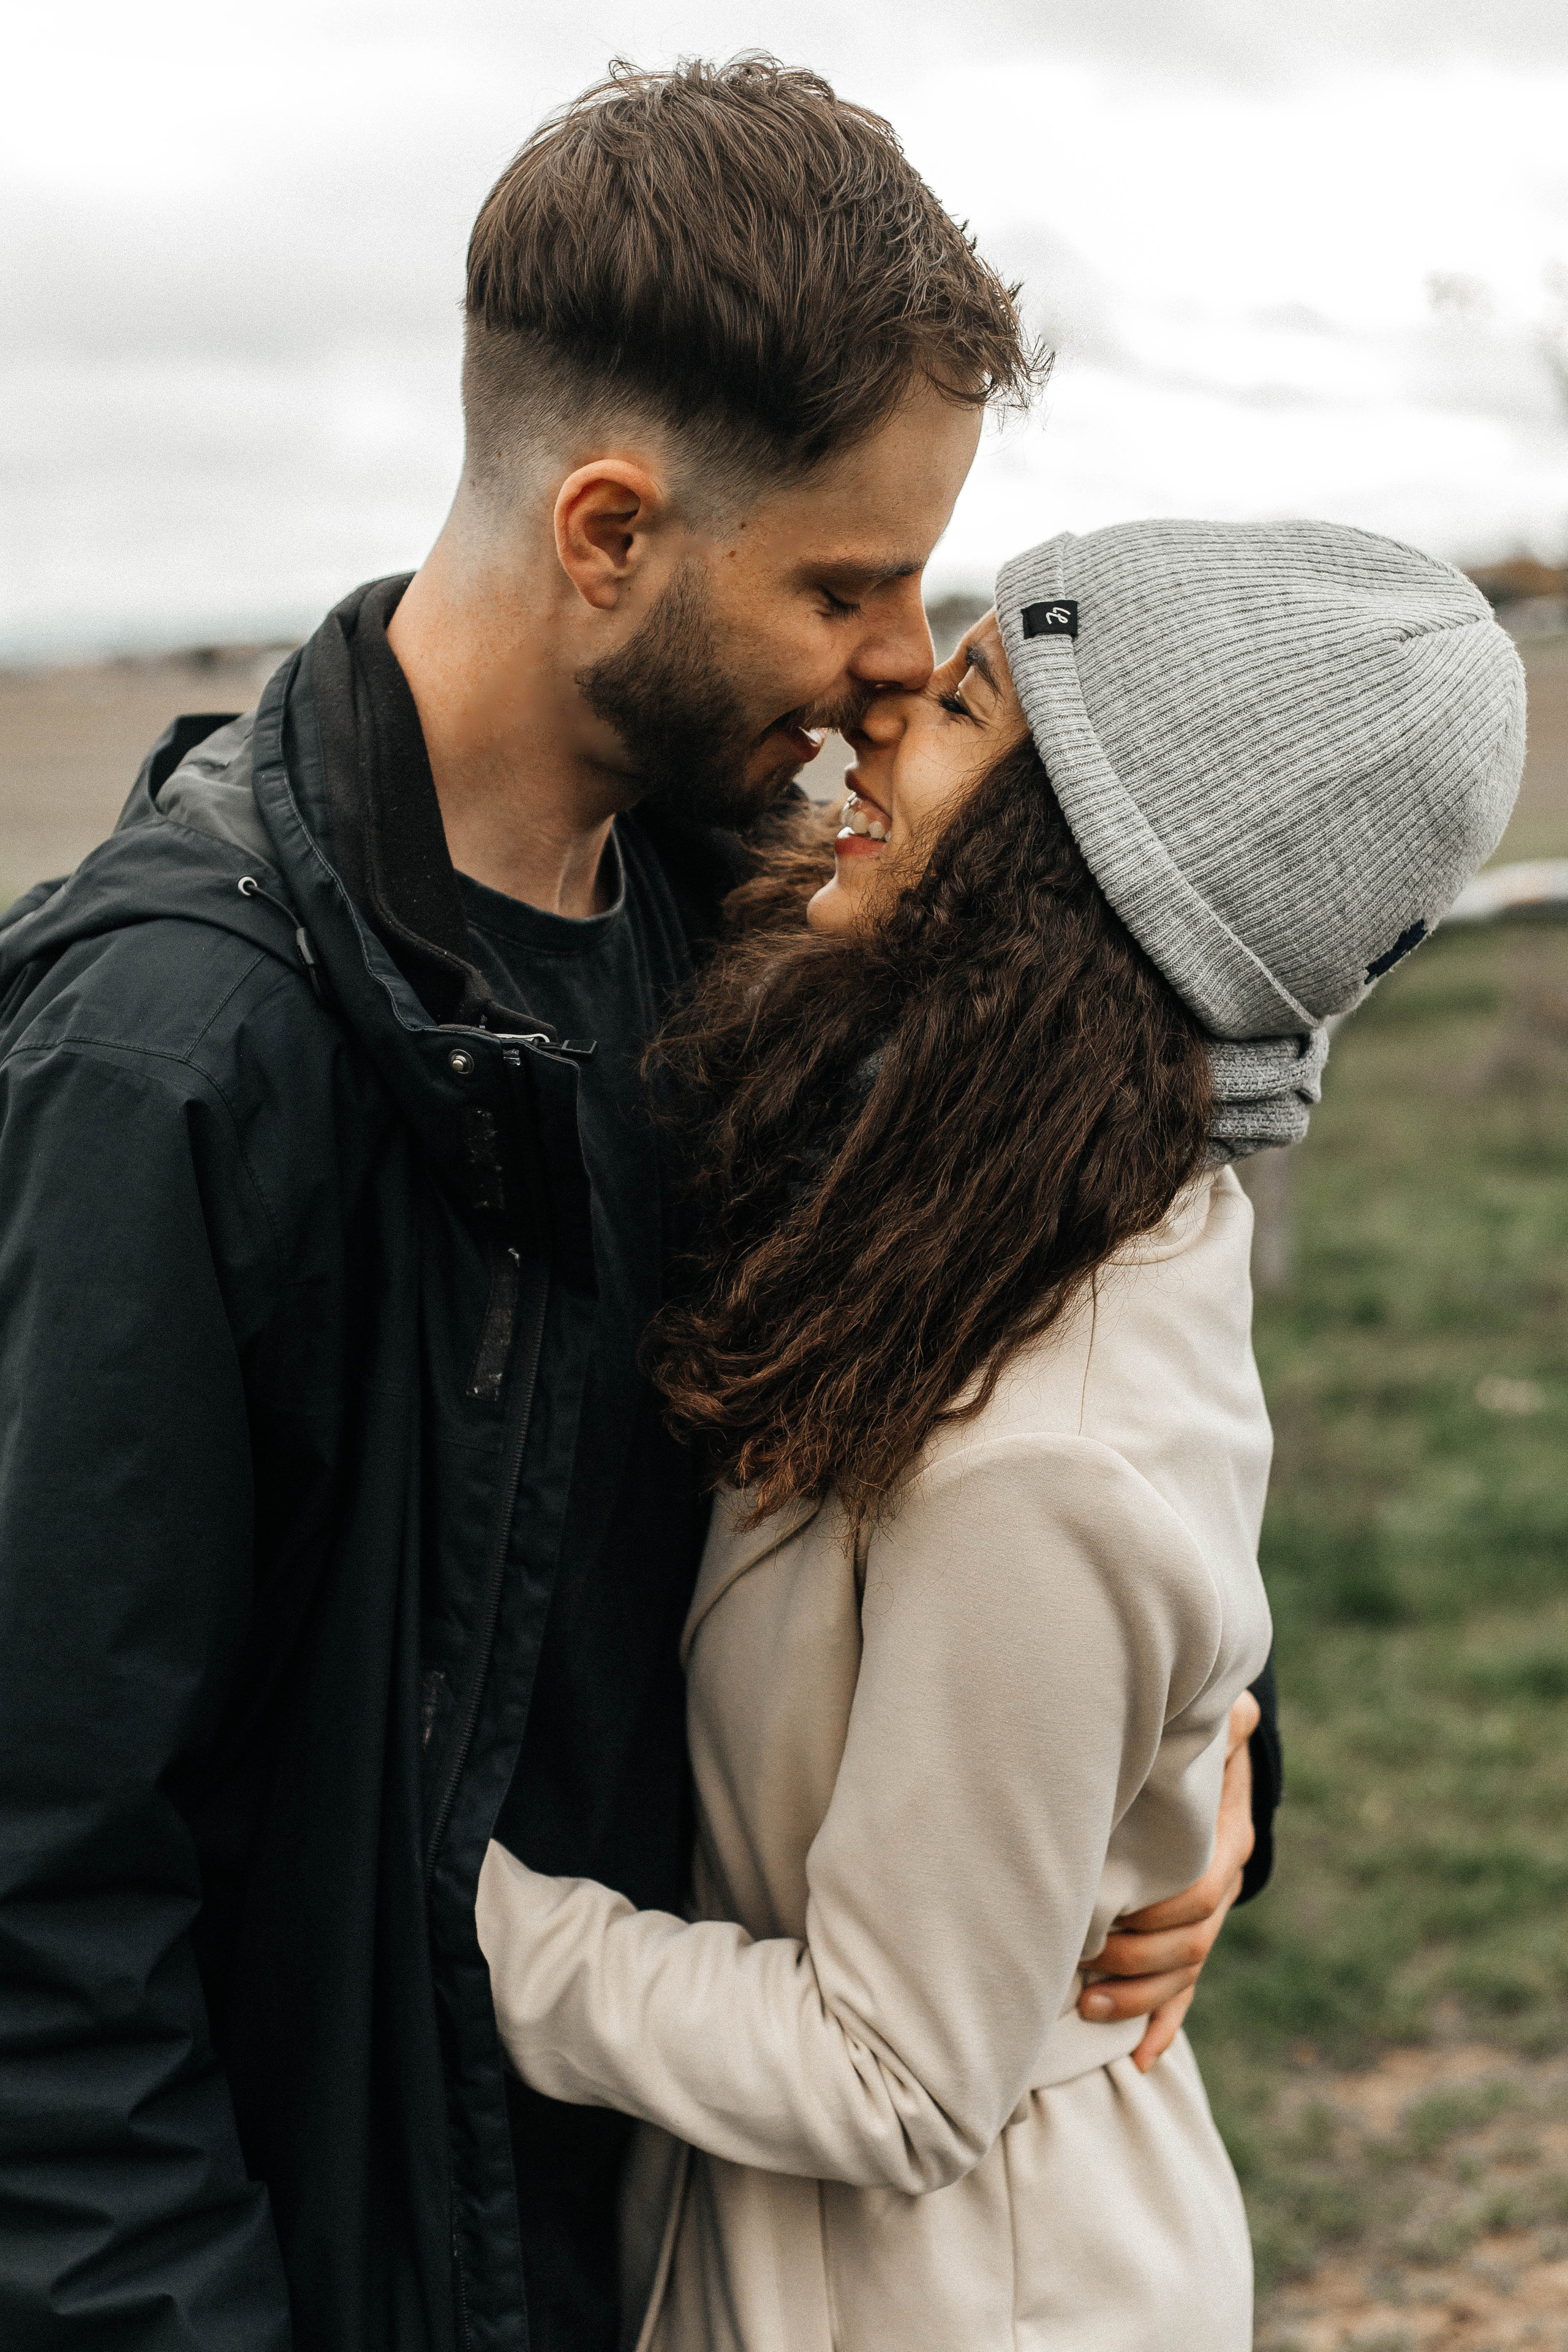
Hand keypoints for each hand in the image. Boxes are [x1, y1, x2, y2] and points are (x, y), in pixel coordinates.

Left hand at [1076, 1689, 1258, 2071]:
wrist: (1216, 1757)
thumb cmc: (1201, 1736)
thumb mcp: (1212, 1722)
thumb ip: (1219, 1720)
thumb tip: (1232, 1706)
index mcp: (1228, 1839)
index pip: (1203, 1892)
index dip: (1161, 1912)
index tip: (1109, 1916)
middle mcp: (1224, 1884)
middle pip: (1191, 1941)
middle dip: (1138, 1960)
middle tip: (1084, 1962)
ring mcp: (1208, 1916)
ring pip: (1184, 1973)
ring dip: (1139, 1999)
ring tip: (1090, 2007)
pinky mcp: (1188, 1935)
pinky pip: (1183, 1991)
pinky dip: (1163, 2025)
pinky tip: (1139, 2056)